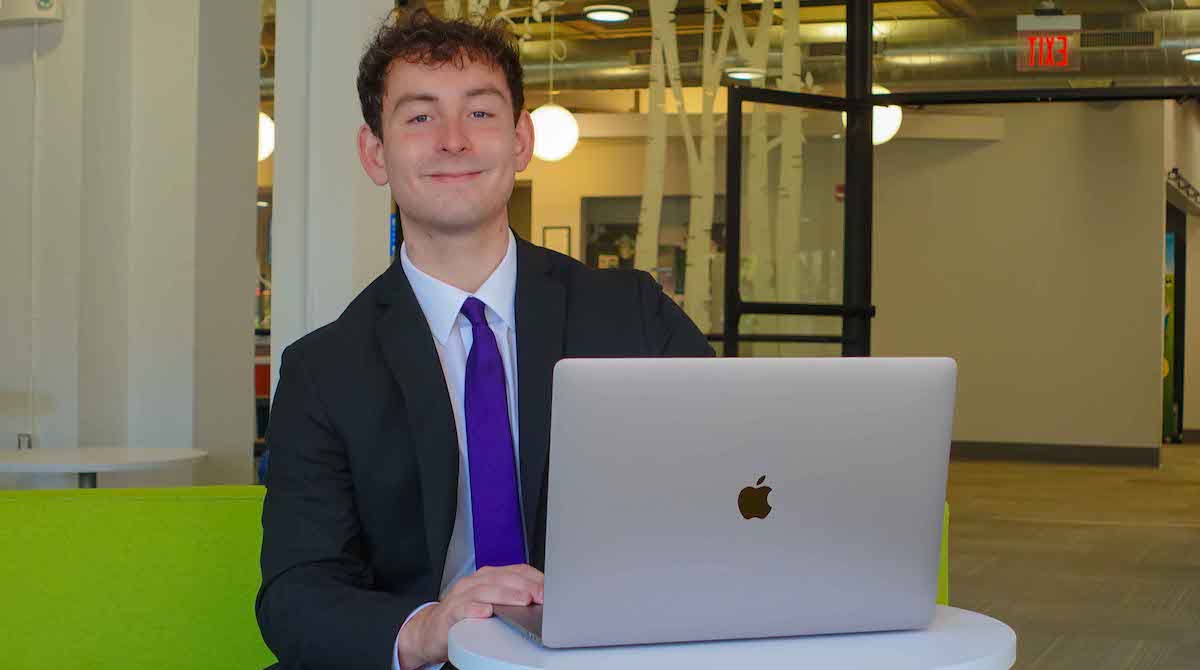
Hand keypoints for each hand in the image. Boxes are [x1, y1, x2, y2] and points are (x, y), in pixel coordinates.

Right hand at [397, 564, 544, 668]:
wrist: (432, 630)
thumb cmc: (466, 615)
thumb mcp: (492, 602)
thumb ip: (512, 597)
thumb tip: (542, 600)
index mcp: (488, 576)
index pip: (516, 570)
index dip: (534, 578)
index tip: (549, 590)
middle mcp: (475, 582)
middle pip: (503, 578)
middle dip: (525, 586)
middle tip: (540, 596)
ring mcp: (461, 595)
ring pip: (486, 591)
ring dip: (507, 595)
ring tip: (523, 601)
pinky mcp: (449, 612)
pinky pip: (463, 608)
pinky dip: (475, 609)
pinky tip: (486, 612)